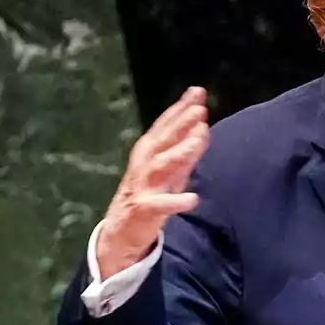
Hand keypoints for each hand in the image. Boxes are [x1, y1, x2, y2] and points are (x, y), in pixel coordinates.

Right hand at [96, 87, 209, 279]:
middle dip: (181, 123)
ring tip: (200, 140)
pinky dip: (176, 201)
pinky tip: (192, 198)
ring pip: (161, 166)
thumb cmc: (150, 196)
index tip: (197, 92)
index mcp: (148, 153)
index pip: (165, 126)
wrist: (121, 232)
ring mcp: (142, 186)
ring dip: (180, 152)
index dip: (180, 109)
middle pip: (163, 140)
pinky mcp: (143, 209)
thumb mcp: (170, 172)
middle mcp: (143, 165)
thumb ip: (186, 152)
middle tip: (200, 108)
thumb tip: (203, 128)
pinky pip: (160, 204)